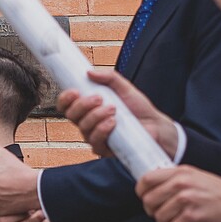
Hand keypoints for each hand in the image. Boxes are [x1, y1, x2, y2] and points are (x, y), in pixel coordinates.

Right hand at [56, 67, 176, 160]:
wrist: (155, 125)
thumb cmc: (138, 108)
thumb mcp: (125, 88)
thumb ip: (109, 78)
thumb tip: (89, 72)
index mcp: (87, 108)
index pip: (66, 105)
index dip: (65, 99)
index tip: (75, 91)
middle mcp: (87, 122)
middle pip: (71, 115)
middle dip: (83, 105)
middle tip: (99, 98)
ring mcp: (94, 136)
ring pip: (83, 127)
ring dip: (96, 116)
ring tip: (113, 109)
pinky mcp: (103, 149)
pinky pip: (94, 141)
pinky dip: (102, 130)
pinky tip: (113, 123)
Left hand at [137, 165, 220, 221]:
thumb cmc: (218, 193)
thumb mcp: (195, 177)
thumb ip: (173, 179)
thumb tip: (150, 189)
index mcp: (180, 172)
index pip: (146, 179)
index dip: (142, 192)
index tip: (146, 199)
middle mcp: (182, 184)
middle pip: (148, 201)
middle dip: (153, 211)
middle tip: (165, 214)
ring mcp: (187, 200)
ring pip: (158, 218)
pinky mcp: (193, 217)